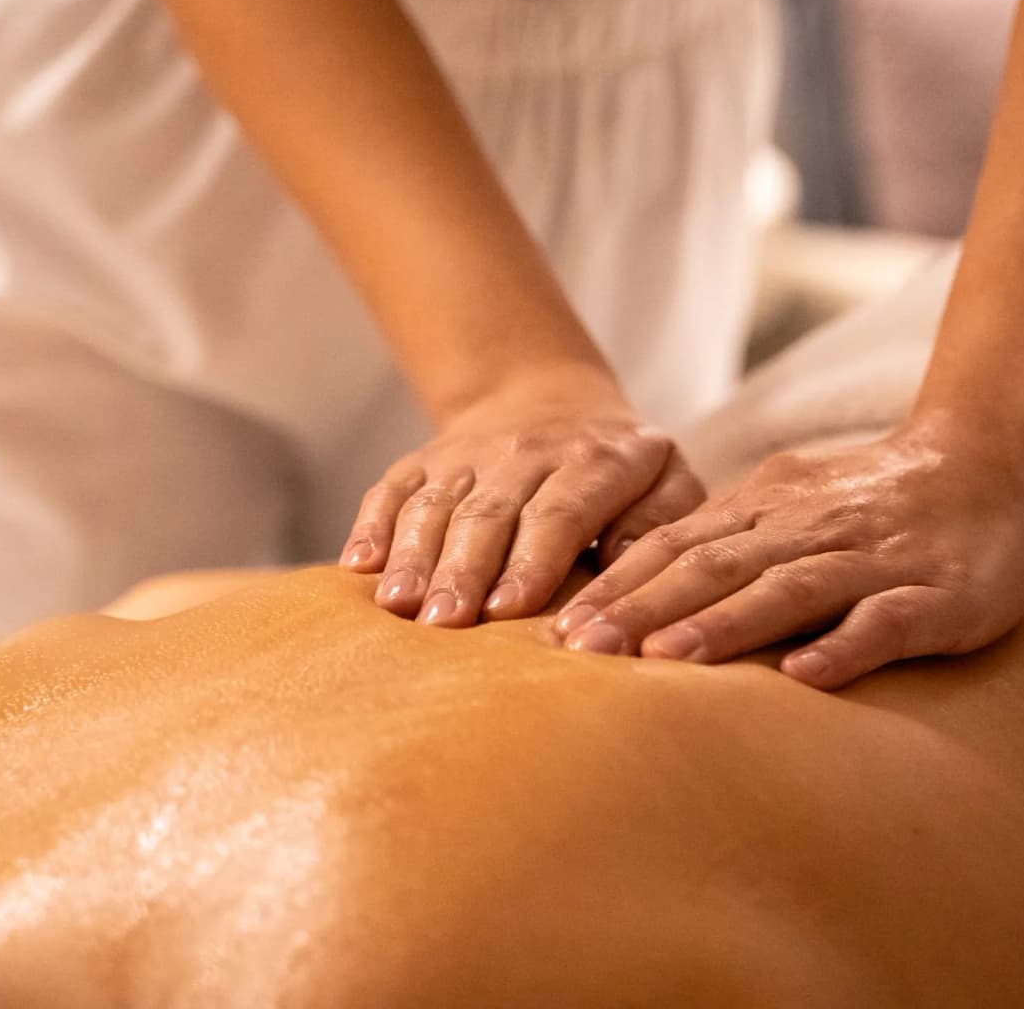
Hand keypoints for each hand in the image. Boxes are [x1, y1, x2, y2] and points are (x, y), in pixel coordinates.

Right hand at [341, 364, 705, 626]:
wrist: (551, 400)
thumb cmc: (623, 470)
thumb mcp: (667, 483)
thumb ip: (657, 524)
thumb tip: (624, 569)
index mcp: (593, 461)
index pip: (558, 513)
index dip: (531, 561)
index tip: (508, 610)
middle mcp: (525, 452)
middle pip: (489, 514)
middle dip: (465, 570)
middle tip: (444, 623)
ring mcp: (467, 455)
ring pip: (436, 504)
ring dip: (414, 555)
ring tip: (398, 605)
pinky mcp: (425, 460)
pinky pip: (392, 489)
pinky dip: (372, 526)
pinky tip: (357, 566)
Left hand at [552, 417, 1023, 688]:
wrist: (997, 458)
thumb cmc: (883, 495)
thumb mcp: (796, 501)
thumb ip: (733, 536)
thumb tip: (648, 578)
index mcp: (773, 508)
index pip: (682, 545)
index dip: (622, 585)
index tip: (561, 627)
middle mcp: (813, 529)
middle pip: (718, 566)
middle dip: (646, 607)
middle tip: (582, 649)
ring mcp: (876, 562)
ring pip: (789, 590)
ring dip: (724, 625)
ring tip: (663, 660)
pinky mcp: (937, 598)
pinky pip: (884, 623)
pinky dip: (842, 648)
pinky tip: (803, 678)